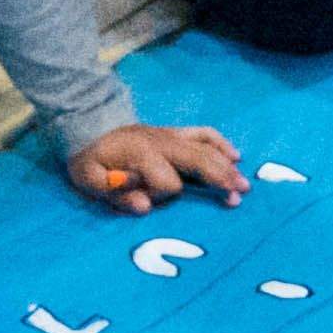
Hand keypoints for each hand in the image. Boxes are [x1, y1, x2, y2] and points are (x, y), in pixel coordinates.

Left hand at [65, 121, 249, 211]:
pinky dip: (221, 144)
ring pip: (207, 148)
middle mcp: (163, 142)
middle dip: (219, 179)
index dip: (162, 196)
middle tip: (237, 198)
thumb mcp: (89, 179)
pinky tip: (236, 157)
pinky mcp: (177, 132)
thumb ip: (115, 193)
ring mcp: (172, 135)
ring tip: (243, 185)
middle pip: (199, 160)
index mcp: (142, 154)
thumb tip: (146, 206)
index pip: (167, 182)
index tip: (146, 201)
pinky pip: (204, 134)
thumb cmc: (92, 159)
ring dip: (226, 166)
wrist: (91, 126)